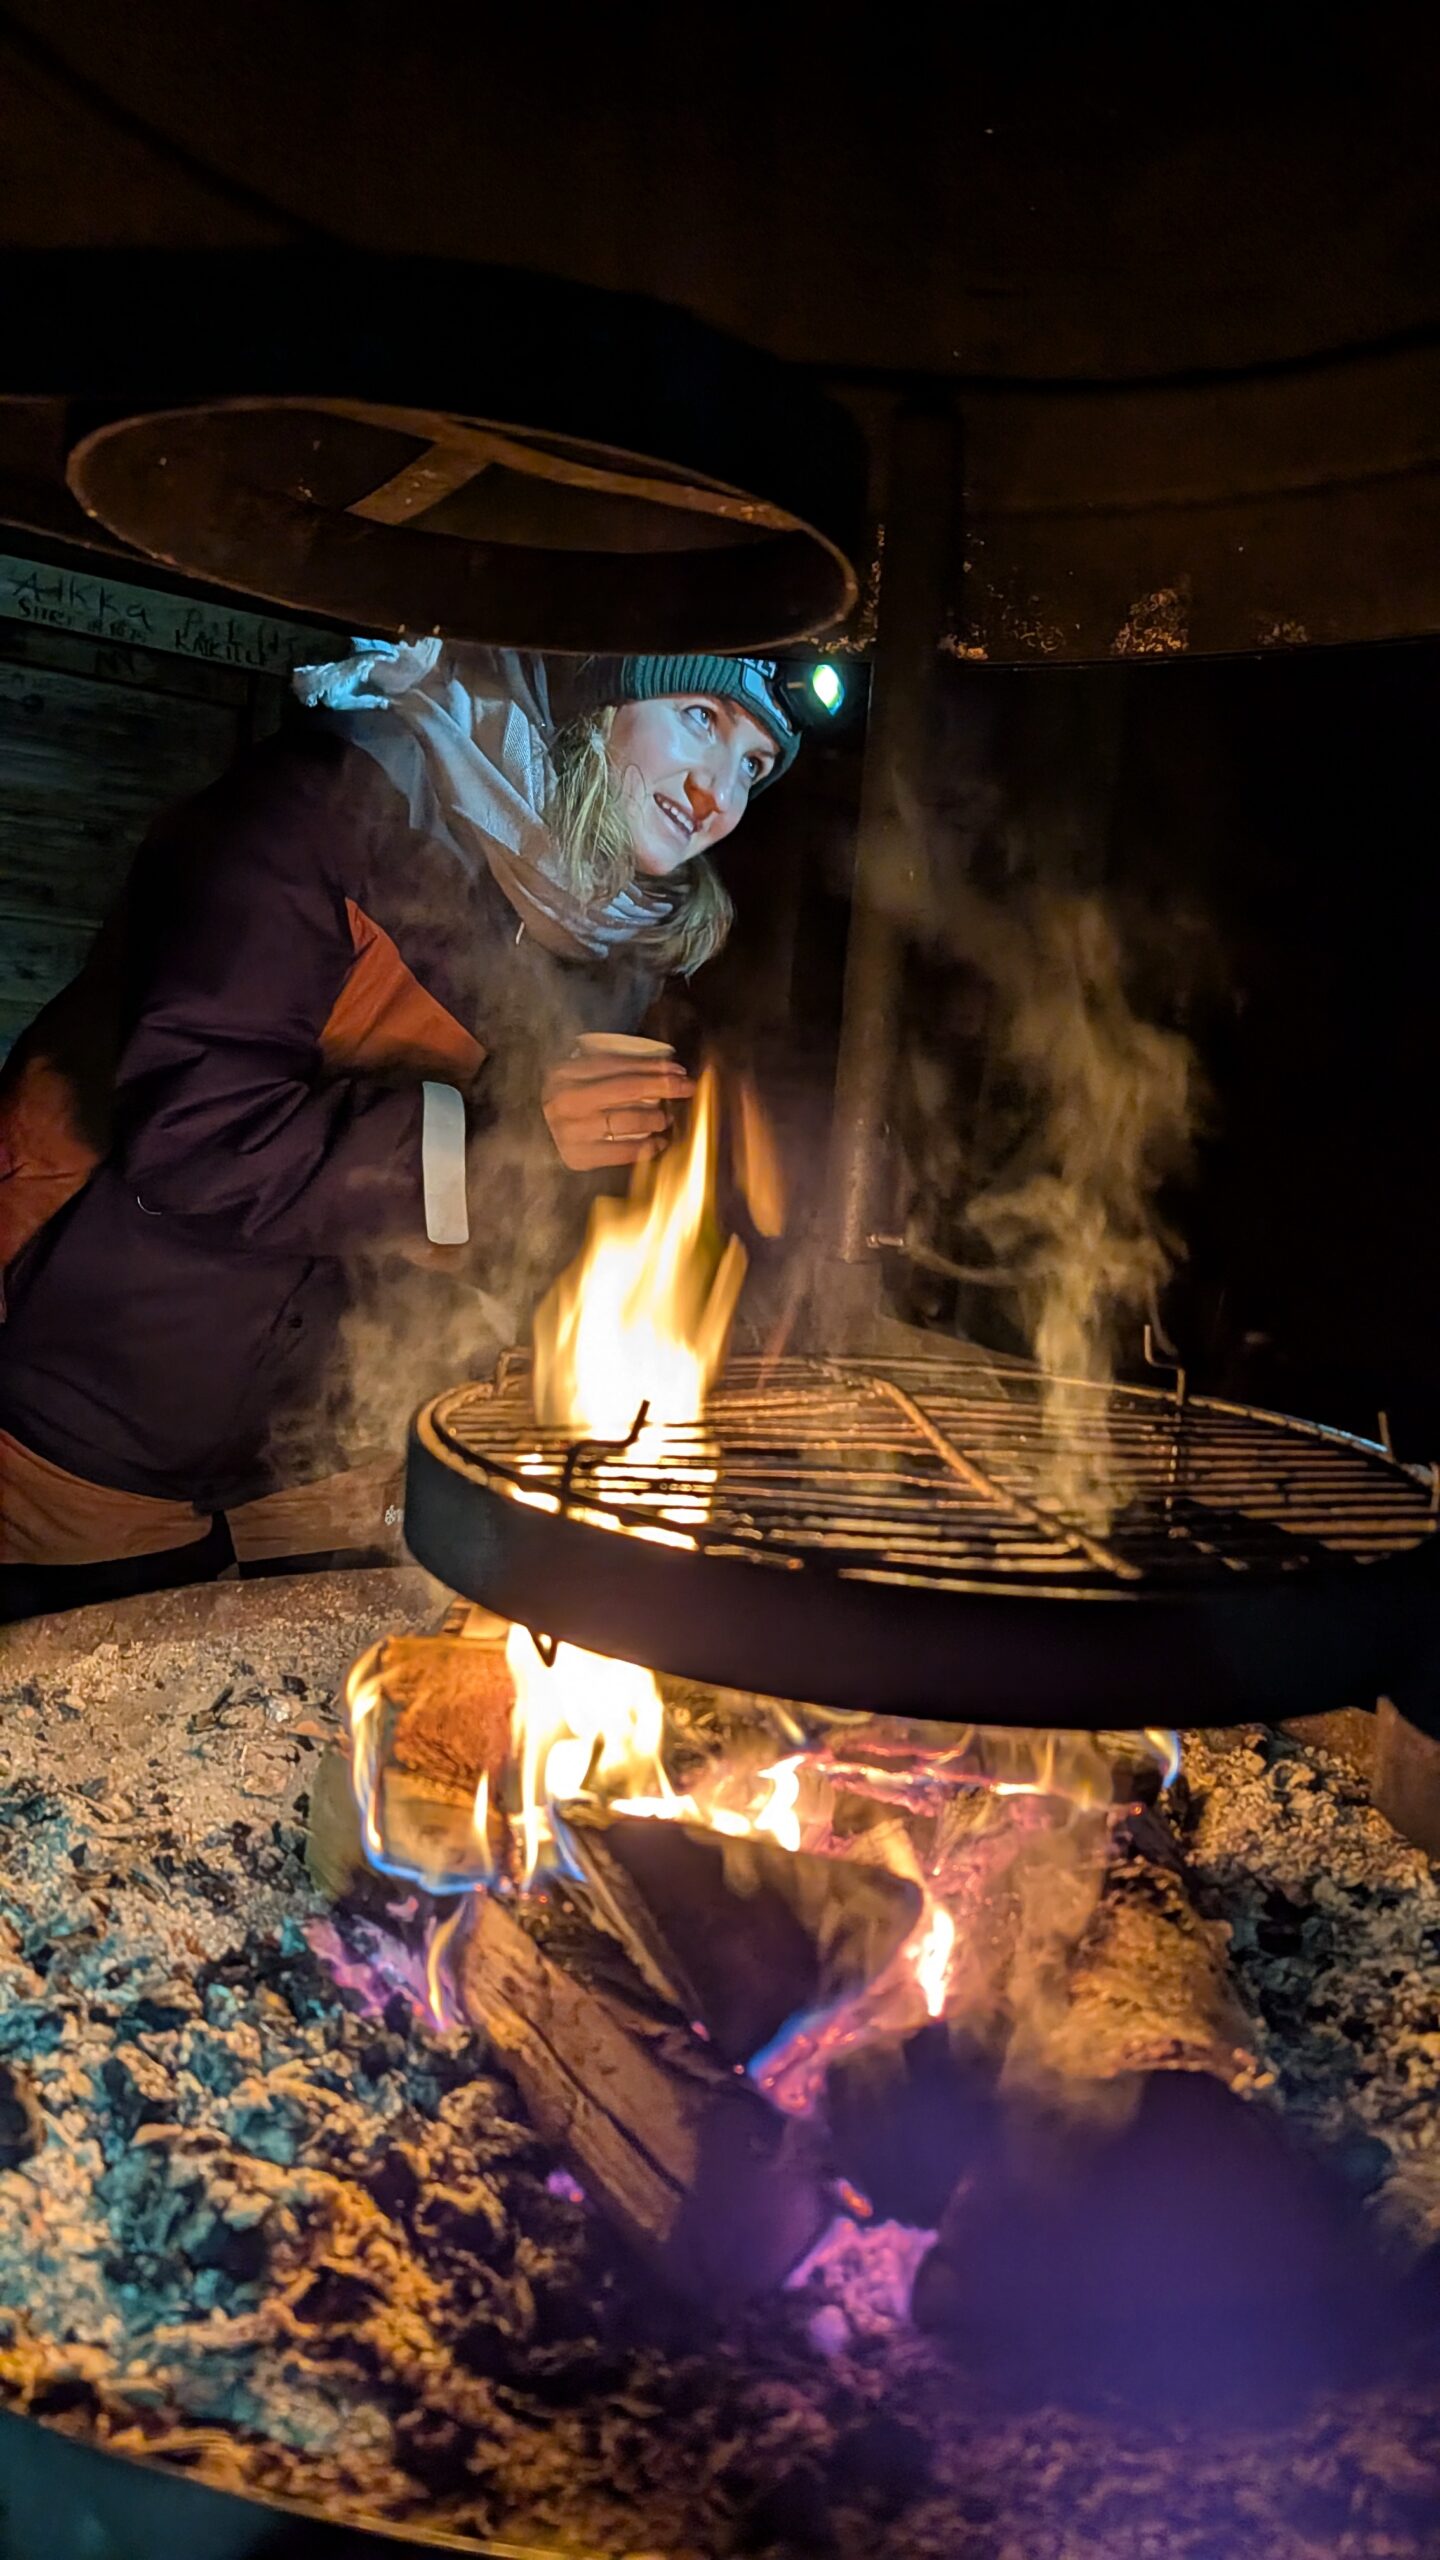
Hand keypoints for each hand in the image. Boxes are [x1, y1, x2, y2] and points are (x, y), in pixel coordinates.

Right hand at [542, 1054, 695, 1170]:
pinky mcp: (578, 1156)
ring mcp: (572, 1130)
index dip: (651, 1066)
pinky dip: (645, 1147)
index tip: (676, 1069)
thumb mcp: (572, 1078)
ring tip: (666, 1118)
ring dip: (655, 1117)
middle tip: (687, 1087)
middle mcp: (567, 1099)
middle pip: (627, 1088)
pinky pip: (622, 1151)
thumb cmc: (558, 1104)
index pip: (617, 1064)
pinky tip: (658, 1143)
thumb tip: (660, 1069)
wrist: (525, 1139)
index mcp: (564, 1072)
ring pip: (628, 1119)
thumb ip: (605, 1071)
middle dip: (663, 1086)